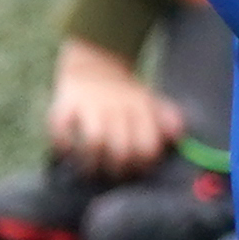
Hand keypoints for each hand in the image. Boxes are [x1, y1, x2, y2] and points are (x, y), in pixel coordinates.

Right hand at [45, 39, 174, 179]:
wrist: (97, 63)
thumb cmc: (127, 94)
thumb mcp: (152, 100)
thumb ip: (168, 118)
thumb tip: (177, 137)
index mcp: (141, 108)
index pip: (147, 144)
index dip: (144, 163)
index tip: (138, 170)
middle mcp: (117, 108)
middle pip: (122, 147)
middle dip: (119, 168)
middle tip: (115, 176)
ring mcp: (90, 107)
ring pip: (94, 142)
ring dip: (92, 163)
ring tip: (92, 172)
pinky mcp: (65, 105)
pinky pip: (61, 130)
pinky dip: (63, 145)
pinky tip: (67, 154)